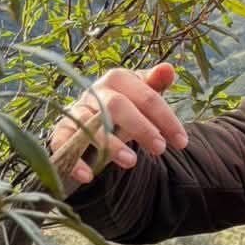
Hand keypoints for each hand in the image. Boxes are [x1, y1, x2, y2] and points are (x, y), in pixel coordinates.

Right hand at [50, 61, 187, 184]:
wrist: (92, 120)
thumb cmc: (125, 108)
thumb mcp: (141, 97)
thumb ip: (155, 85)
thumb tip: (169, 68)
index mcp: (118, 79)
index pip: (147, 96)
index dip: (167, 119)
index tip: (182, 142)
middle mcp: (95, 92)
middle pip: (116, 105)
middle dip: (140, 128)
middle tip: (160, 149)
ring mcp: (76, 111)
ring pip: (89, 124)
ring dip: (110, 144)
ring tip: (132, 162)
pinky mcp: (62, 132)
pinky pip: (62, 143)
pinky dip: (73, 161)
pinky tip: (88, 176)